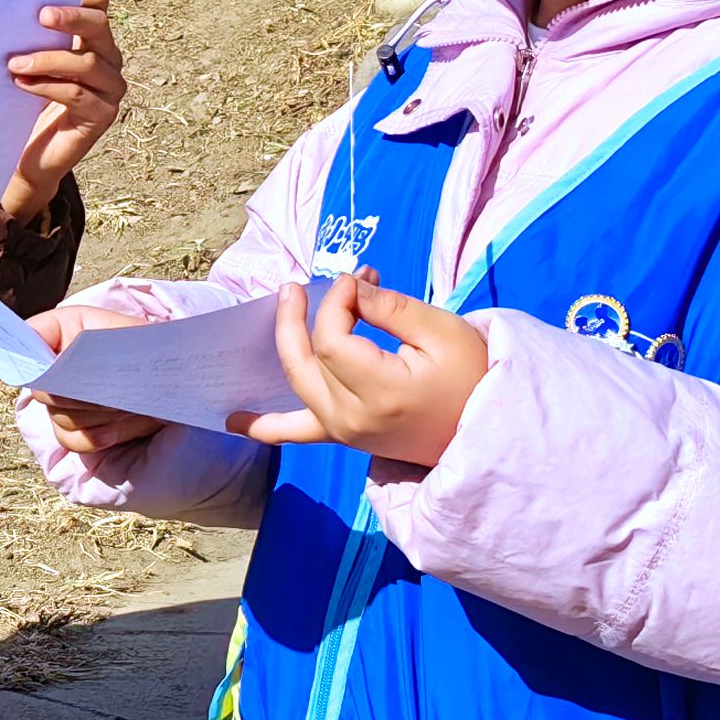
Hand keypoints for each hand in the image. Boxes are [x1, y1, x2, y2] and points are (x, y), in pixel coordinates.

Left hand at [2, 0, 124, 218]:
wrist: (30, 156)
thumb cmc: (27, 104)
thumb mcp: (31, 66)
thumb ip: (33, 39)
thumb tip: (10, 6)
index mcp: (94, 42)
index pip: (100, 8)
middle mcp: (109, 62)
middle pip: (100, 28)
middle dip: (72, 18)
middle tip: (42, 15)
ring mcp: (111, 90)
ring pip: (88, 64)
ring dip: (47, 60)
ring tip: (14, 64)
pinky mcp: (102, 116)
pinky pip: (77, 94)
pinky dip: (47, 86)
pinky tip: (21, 84)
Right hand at [25, 303, 160, 457]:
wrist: (182, 384)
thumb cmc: (158, 352)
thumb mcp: (132, 334)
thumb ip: (90, 344)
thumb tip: (58, 368)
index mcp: (65, 330)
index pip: (27, 336)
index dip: (22, 350)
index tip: (43, 366)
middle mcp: (57, 366)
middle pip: (43, 388)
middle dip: (79, 393)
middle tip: (112, 389)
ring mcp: (64, 400)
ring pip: (58, 416)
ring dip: (97, 414)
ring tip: (129, 404)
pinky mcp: (77, 428)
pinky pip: (70, 439)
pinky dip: (94, 437)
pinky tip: (117, 431)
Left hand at [232, 270, 489, 469]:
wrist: (487, 429)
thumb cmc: (473, 376)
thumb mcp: (442, 332)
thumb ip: (389, 308)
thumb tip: (347, 287)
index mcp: (380, 393)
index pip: (331, 341)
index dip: (335, 305)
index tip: (359, 282)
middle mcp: (351, 418)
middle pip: (303, 361)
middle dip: (295, 319)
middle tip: (296, 287)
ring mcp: (343, 432)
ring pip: (297, 385)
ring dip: (285, 346)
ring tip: (282, 308)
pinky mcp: (342, 437)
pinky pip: (294, 433)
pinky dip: (264, 427)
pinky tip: (232, 419)